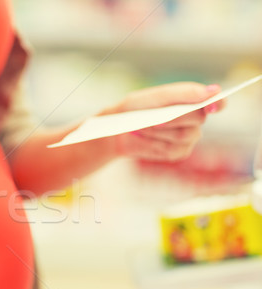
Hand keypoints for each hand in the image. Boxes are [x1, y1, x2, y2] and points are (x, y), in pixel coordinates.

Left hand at [110, 82, 224, 160]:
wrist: (116, 130)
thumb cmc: (135, 109)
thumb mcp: (153, 97)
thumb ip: (182, 94)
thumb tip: (213, 91)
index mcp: (193, 99)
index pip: (217, 102)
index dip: (218, 103)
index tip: (212, 105)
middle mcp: (196, 119)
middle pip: (198, 118)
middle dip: (174, 117)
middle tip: (153, 118)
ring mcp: (189, 137)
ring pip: (184, 135)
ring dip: (160, 130)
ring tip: (142, 126)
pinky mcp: (179, 152)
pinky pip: (172, 149)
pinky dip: (154, 142)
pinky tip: (143, 136)